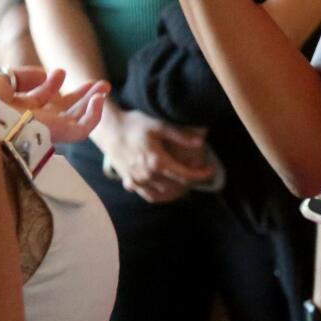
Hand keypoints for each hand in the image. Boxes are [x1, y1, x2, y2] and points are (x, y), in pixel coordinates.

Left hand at [0, 66, 109, 143]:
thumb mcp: (1, 82)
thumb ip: (23, 77)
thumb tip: (46, 73)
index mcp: (18, 111)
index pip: (42, 101)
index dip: (54, 85)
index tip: (60, 71)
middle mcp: (33, 123)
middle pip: (64, 112)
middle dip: (83, 97)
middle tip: (101, 84)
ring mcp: (45, 130)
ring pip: (76, 121)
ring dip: (93, 105)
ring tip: (104, 87)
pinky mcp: (55, 135)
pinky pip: (81, 131)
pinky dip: (93, 115)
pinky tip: (98, 99)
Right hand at [91, 104, 213, 202]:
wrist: (108, 129)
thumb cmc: (134, 125)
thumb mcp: (158, 126)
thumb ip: (180, 136)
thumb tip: (200, 143)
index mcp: (157, 162)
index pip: (185, 175)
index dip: (201, 175)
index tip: (211, 171)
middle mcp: (148, 175)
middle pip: (176, 187)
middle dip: (191, 183)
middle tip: (200, 176)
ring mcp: (137, 181)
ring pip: (162, 195)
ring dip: (177, 192)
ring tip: (186, 185)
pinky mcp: (129, 182)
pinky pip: (148, 195)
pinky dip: (160, 196)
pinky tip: (166, 190)